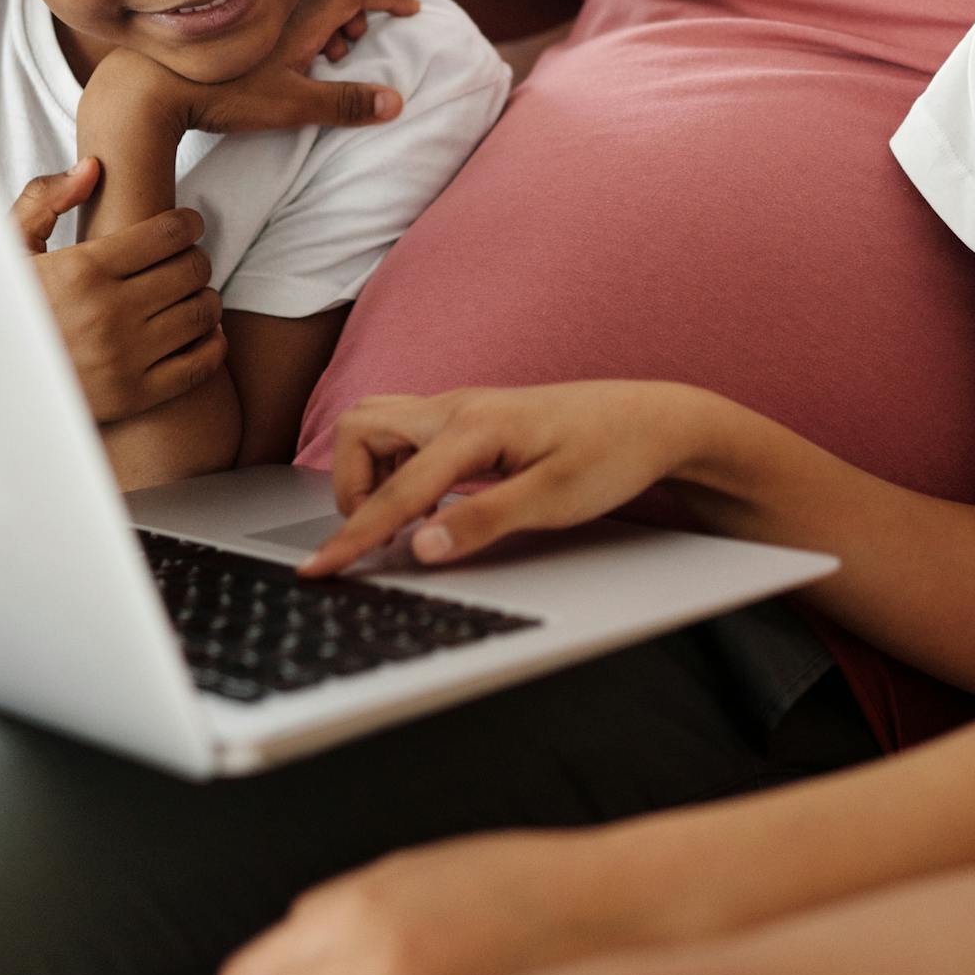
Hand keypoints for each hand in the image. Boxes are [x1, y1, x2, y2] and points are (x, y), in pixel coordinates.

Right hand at [13, 163, 224, 423]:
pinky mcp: (135, 396)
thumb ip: (43, 201)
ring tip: (192, 292)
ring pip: (202, 313)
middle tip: (189, 259)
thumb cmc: (5, 309)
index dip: (188, 223)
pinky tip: (201, 331)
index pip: (168, 233)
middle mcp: (108, 313)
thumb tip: (93, 168)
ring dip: (206, 296)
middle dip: (197, 257)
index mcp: (82, 270)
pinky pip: (201, 363)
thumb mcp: (9, 250)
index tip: (189, 225)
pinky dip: (213, 343)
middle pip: (192, 270)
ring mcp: (125, 358)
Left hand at [176, 0, 419, 137]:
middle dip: (358, 7)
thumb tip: (397, 102)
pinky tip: (284, 48)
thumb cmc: (221, 94)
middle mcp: (277, 0)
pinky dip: (296, 17)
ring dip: (326, 14)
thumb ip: (344, 103)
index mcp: (300, 14)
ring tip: (326, 50)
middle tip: (359, 40)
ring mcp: (248, 6)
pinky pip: (275, 3)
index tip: (412, 9)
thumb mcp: (292, 105)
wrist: (147, 86)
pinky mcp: (223, 20)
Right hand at [298, 381, 715, 576]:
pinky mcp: (473, 417)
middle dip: (351, 485)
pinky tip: (435, 502)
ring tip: (410, 519)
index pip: (394, 490)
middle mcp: (459, 406)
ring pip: (380, 424)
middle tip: (383, 533)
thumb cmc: (614, 453)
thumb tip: (421, 548)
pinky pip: (409, 433)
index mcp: (475, 426)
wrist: (655, 420)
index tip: (318, 569)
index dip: (352, 536)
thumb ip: (483, 522)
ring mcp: (464, 407)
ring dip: (374, 472)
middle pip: (361, 428)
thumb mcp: (555, 500)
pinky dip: (399, 467)